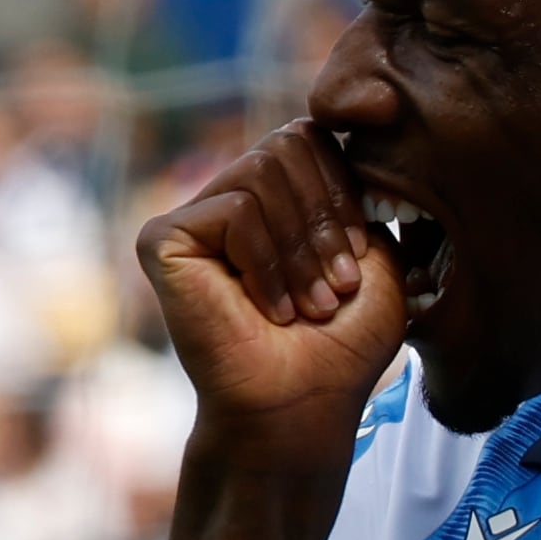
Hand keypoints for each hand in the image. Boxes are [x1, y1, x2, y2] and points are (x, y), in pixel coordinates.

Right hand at [134, 120, 406, 469]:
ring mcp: (193, 217)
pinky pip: (235, 207)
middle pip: (291, 142)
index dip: (345, 195)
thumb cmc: (339, 347)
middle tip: (335, 289)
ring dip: (301, 248)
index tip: (356, 264)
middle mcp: (230, 198)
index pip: (315, 139)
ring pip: (264, 170)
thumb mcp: (377, 260)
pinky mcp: (163, 238)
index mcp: (276, 199)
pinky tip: (269, 310)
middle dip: (326, 219)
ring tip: (308, 305)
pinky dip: (268, 262)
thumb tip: (347, 132)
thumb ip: (363, 193)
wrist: (298, 407)